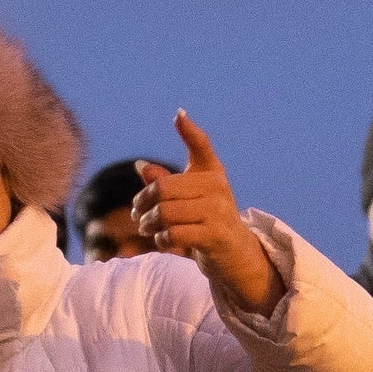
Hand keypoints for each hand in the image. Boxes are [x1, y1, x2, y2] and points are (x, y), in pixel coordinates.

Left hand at [135, 114, 282, 313]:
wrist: (236, 256)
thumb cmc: (208, 222)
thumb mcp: (189, 200)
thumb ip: (166, 183)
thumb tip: (140, 166)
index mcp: (212, 173)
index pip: (201, 147)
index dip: (189, 131)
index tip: (178, 115)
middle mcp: (218, 187)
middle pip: (163, 188)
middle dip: (142, 202)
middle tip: (136, 213)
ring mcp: (218, 211)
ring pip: (165, 212)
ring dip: (148, 223)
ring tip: (145, 227)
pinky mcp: (215, 235)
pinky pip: (174, 233)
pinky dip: (161, 239)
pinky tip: (162, 240)